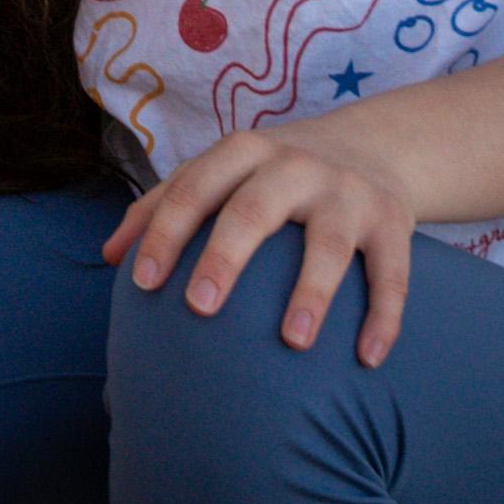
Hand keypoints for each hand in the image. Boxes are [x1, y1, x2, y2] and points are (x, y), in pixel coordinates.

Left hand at [107, 119, 422, 365]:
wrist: (375, 144)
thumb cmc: (275, 172)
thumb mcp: (224, 170)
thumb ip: (165, 205)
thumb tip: (108, 257)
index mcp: (245, 151)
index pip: (195, 186)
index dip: (165, 231)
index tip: (142, 282)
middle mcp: (296, 165)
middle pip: (255, 208)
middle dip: (225, 255)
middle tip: (199, 308)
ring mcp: (349, 193)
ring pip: (329, 243)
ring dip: (311, 292)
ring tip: (291, 342)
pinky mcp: (394, 222)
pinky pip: (392, 274)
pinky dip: (384, 317)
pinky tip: (367, 358)